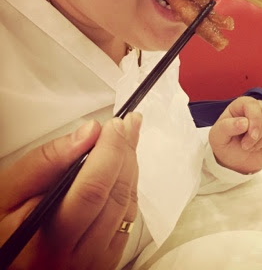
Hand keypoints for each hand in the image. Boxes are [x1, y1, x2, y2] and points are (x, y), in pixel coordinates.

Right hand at [0, 113, 141, 269]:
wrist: (13, 257)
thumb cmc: (7, 225)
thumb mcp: (10, 190)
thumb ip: (46, 160)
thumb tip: (89, 133)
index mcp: (44, 241)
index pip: (91, 190)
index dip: (109, 152)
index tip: (113, 125)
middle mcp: (74, 256)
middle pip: (115, 195)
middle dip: (124, 151)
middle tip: (127, 124)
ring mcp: (94, 261)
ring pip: (126, 204)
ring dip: (131, 164)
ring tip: (128, 136)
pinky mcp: (107, 260)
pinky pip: (129, 216)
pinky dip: (130, 184)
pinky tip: (124, 164)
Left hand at [208, 96, 261, 174]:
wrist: (233, 161)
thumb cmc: (224, 144)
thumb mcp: (218, 136)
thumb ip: (227, 127)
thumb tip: (244, 122)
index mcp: (242, 105)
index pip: (253, 105)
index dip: (254, 120)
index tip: (250, 137)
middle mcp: (257, 109)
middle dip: (259, 133)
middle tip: (247, 146)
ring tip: (253, 147)